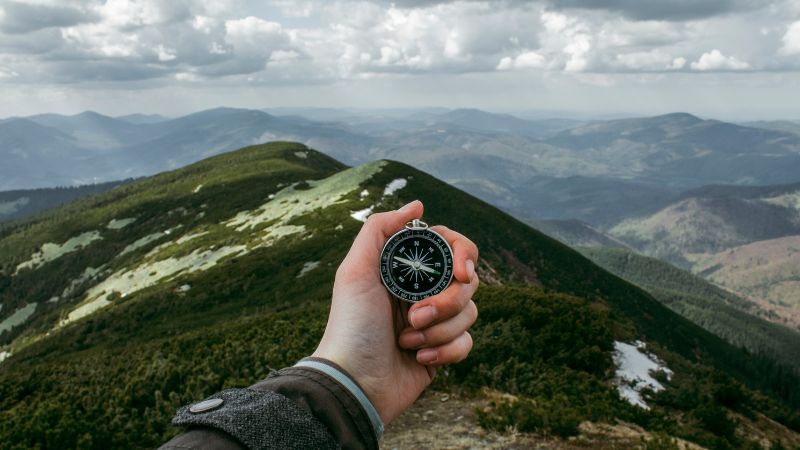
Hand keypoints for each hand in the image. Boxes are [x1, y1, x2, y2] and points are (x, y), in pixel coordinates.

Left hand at [312, 200, 478, 423]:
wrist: (354, 382)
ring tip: (407, 341)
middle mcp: (423, 291)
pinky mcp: (442, 351)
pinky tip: (419, 359)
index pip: (452, 248)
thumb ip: (380, 229)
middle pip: (467, 282)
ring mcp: (434, 322)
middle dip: (445, 302)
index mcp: (406, 269)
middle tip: (415, 316)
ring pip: (470, 312)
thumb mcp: (355, 271)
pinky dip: (446, 351)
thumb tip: (418, 204)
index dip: (463, 256)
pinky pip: (467, 342)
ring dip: (440, 330)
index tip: (461, 273)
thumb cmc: (351, 325)